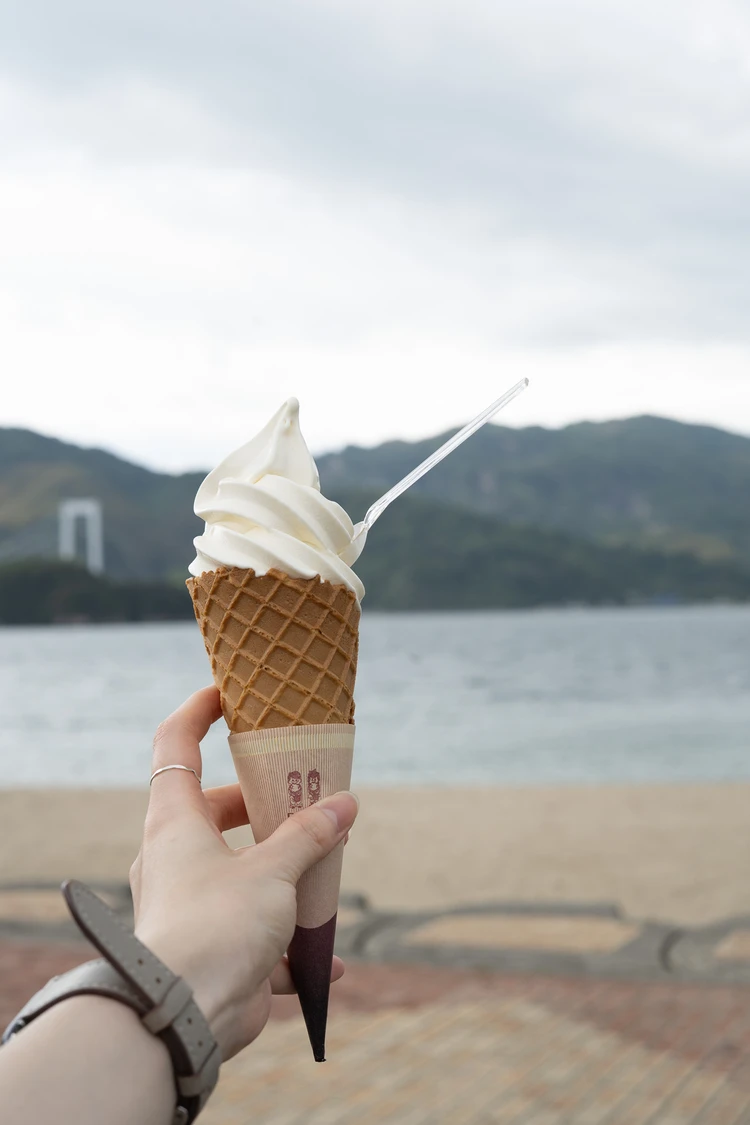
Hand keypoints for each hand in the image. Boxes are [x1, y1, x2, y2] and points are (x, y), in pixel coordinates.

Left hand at [129, 686, 358, 1060]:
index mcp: (176, 821)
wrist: (181, 1018)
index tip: (231, 690)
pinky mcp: (210, 947)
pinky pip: (255, 934)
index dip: (200, 710)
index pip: (176, 744)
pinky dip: (290, 945)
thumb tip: (345, 803)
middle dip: (269, 802)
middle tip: (313, 795)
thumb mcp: (271, 870)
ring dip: (287, 871)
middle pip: (220, 809)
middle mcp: (176, 855)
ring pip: (243, 870)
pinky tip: (329, 963)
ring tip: (331, 867)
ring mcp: (192, 902)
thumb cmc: (216, 926)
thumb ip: (308, 835)